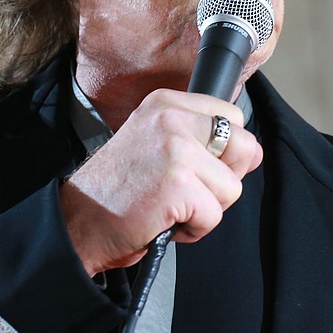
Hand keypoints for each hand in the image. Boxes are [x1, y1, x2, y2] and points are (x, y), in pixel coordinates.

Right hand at [58, 89, 262, 275]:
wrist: (77, 223)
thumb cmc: (117, 192)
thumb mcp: (158, 146)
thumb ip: (203, 141)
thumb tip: (254, 151)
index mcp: (166, 103)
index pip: (231, 117)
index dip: (221, 153)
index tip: (189, 169)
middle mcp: (171, 117)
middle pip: (244, 147)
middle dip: (222, 179)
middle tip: (183, 191)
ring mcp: (176, 149)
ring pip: (232, 187)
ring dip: (206, 208)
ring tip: (169, 206)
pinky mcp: (179, 184)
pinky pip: (214, 216)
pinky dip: (194, 229)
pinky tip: (164, 221)